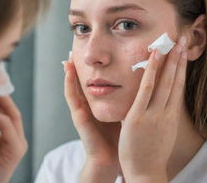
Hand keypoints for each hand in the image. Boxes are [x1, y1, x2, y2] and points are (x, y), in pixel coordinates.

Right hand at [63, 60, 120, 181]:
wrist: (111, 158)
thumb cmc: (119, 135)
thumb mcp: (123, 112)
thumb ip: (126, 100)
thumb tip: (139, 84)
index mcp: (99, 103)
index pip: (94, 80)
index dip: (93, 66)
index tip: (95, 52)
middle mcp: (88, 104)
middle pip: (82, 81)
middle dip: (78, 65)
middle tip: (75, 48)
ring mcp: (81, 110)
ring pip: (73, 86)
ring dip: (70, 70)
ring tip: (68, 55)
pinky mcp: (78, 117)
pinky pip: (71, 96)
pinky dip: (68, 82)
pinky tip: (68, 70)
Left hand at [119, 37, 186, 181]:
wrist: (145, 174)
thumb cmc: (150, 153)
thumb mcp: (159, 132)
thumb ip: (158, 115)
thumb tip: (155, 102)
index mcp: (170, 115)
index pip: (177, 87)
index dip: (180, 69)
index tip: (182, 54)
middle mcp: (166, 112)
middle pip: (175, 81)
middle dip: (179, 60)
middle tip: (182, 41)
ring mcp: (154, 114)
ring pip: (165, 83)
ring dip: (170, 61)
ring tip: (172, 44)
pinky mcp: (139, 116)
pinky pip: (146, 90)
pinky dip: (152, 72)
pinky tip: (154, 58)